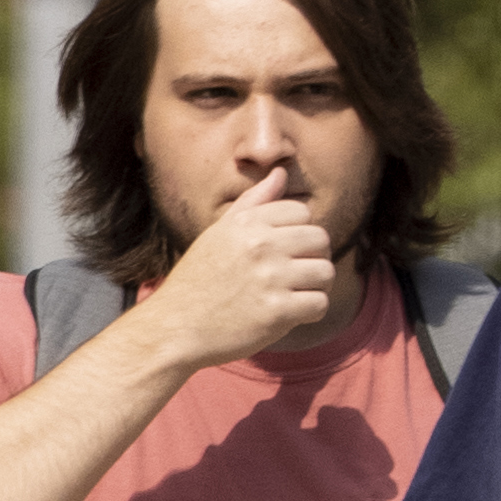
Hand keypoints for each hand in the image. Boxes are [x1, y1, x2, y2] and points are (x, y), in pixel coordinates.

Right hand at [142, 177, 341, 373]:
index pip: (301, 212)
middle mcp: (259, 245)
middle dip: (313, 258)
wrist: (175, 327)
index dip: (298, 234)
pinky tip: (288, 314)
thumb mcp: (219, 234)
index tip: (282, 252)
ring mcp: (270, 278)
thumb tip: (281, 173)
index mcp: (245, 223)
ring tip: (291, 294)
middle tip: (292, 276)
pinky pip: (320, 304)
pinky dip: (309, 312)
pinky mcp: (277, 311)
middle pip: (321, 239)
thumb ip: (253, 203)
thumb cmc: (200, 280)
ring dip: (315, 287)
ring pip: (326, 272)